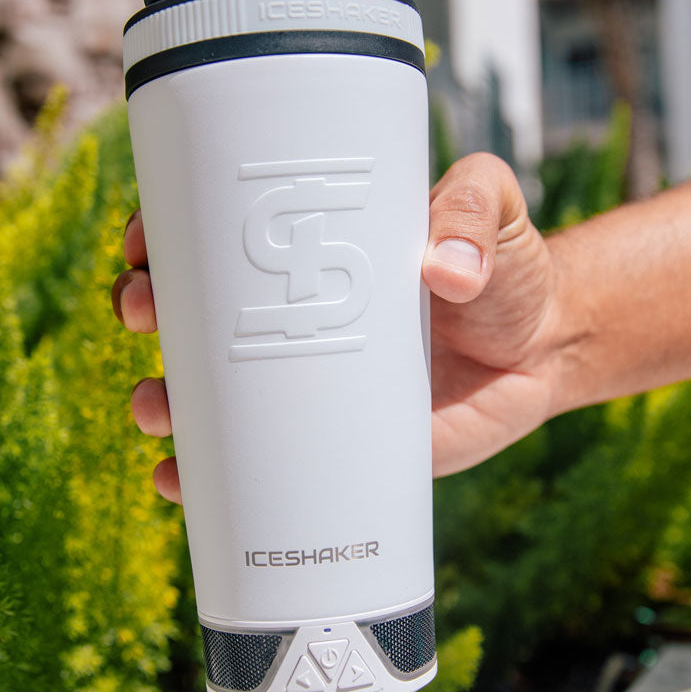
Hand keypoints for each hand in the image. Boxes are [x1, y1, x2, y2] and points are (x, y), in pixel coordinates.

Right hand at [112, 152, 566, 501]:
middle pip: (189, 313)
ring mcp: (308, 389)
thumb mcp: (492, 206)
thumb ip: (473, 212)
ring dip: (160, 401)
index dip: (164, 234)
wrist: (548, 346)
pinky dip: (209, 482)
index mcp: (312, 252)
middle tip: (143, 309)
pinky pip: (257, 470)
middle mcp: (293, 319)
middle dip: (144, 308)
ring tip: (153, 407)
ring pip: (207, 397)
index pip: (216, 234)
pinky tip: (178, 485)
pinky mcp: (336, 451)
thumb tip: (445, 272)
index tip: (145, 238)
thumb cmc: (507, 265)